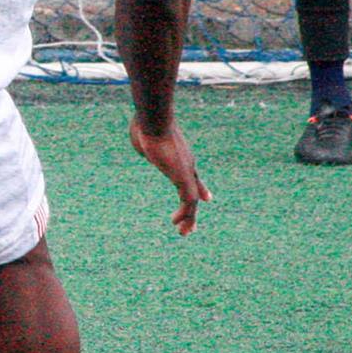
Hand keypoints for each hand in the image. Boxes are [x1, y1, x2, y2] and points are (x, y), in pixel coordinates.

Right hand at [129, 117, 212, 235]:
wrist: (154, 120)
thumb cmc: (146, 125)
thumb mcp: (145, 139)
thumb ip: (148, 147)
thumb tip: (146, 146)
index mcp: (178, 154)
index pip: (192, 174)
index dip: (199, 188)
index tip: (206, 199)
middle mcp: (186, 162)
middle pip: (194, 188)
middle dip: (192, 207)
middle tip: (191, 224)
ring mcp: (187, 170)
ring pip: (192, 198)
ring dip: (189, 217)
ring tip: (184, 232)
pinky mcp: (183, 178)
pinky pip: (188, 201)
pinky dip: (185, 214)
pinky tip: (177, 223)